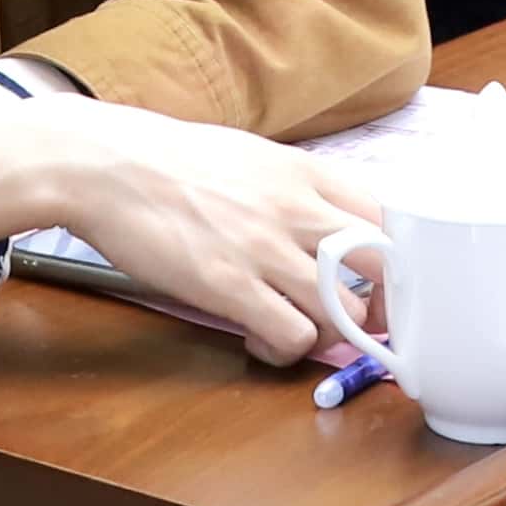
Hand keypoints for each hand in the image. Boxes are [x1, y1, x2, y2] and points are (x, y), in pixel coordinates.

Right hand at [0, 101, 382, 366]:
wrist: (105, 165)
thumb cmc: (167, 160)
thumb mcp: (248, 155)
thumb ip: (290, 187)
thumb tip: (318, 220)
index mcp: (304, 172)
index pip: (388, 218)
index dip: (399, 260)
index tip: (386, 283)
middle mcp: (297, 209)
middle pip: (384, 267)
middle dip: (386, 306)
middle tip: (363, 324)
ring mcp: (267, 249)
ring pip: (344, 310)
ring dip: (331, 334)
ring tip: (299, 333)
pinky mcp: (232, 287)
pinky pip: (293, 336)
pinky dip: (286, 351)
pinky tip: (261, 342)